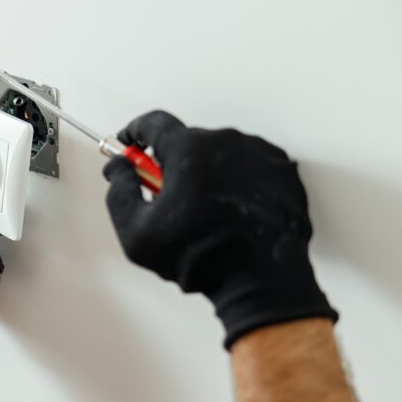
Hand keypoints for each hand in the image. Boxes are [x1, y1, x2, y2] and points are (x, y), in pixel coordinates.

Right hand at [103, 110, 336, 348]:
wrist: (259, 279)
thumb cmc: (200, 257)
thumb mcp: (135, 232)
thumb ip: (119, 191)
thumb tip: (119, 169)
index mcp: (187, 150)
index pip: (153, 123)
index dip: (136, 133)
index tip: (131, 144)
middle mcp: (225, 142)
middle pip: (188, 142)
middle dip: (174, 165)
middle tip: (170, 200)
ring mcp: (258, 154)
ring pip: (220, 154)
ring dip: (208, 174)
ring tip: (207, 213)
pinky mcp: (282, 171)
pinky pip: (251, 166)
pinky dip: (238, 182)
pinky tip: (232, 212)